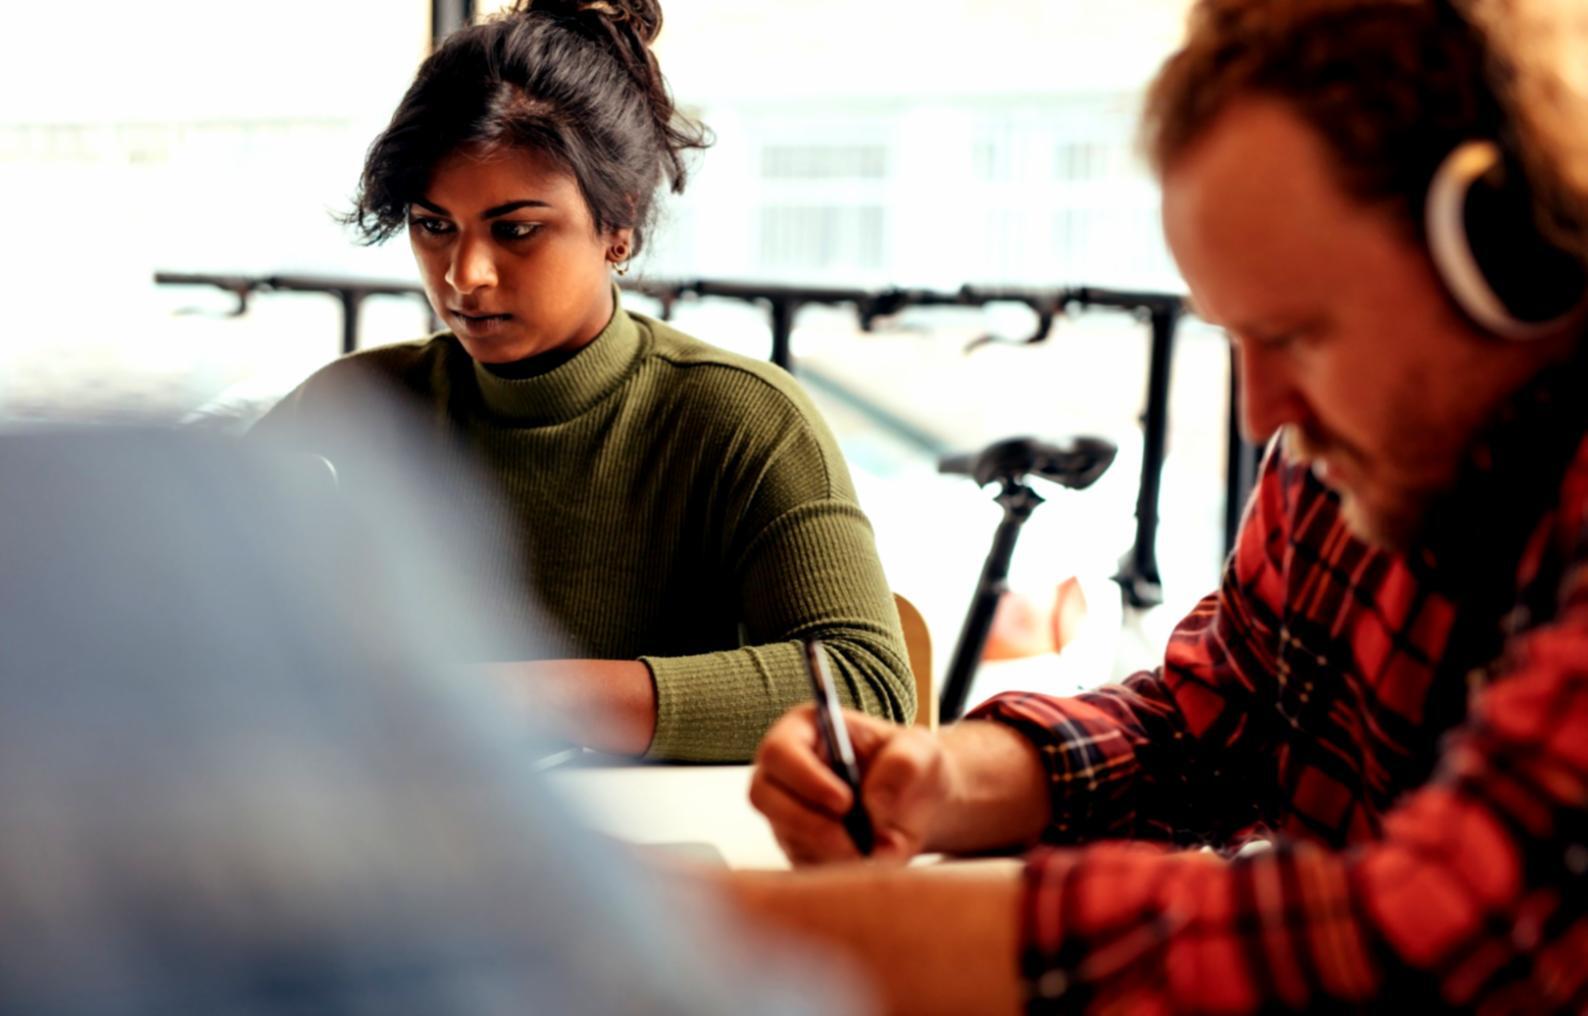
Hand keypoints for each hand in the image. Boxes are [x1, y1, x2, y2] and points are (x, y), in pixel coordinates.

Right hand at [749, 704, 949, 865]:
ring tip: (880, 847)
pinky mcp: (797, 846)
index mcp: (804, 731)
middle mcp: (785, 771)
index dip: (805, 779)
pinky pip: (801, 864)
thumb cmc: (914, 766)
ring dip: (831, 851)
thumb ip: (903, 765)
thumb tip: (874, 801)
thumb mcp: (921, 751)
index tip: (845, 803)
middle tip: (854, 842)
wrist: (920, 805)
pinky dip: (837, 870)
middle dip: (810, 825)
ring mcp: (786, 811)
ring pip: (786, 835)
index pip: (780, 752)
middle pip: (765, 797)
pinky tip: (871, 859)